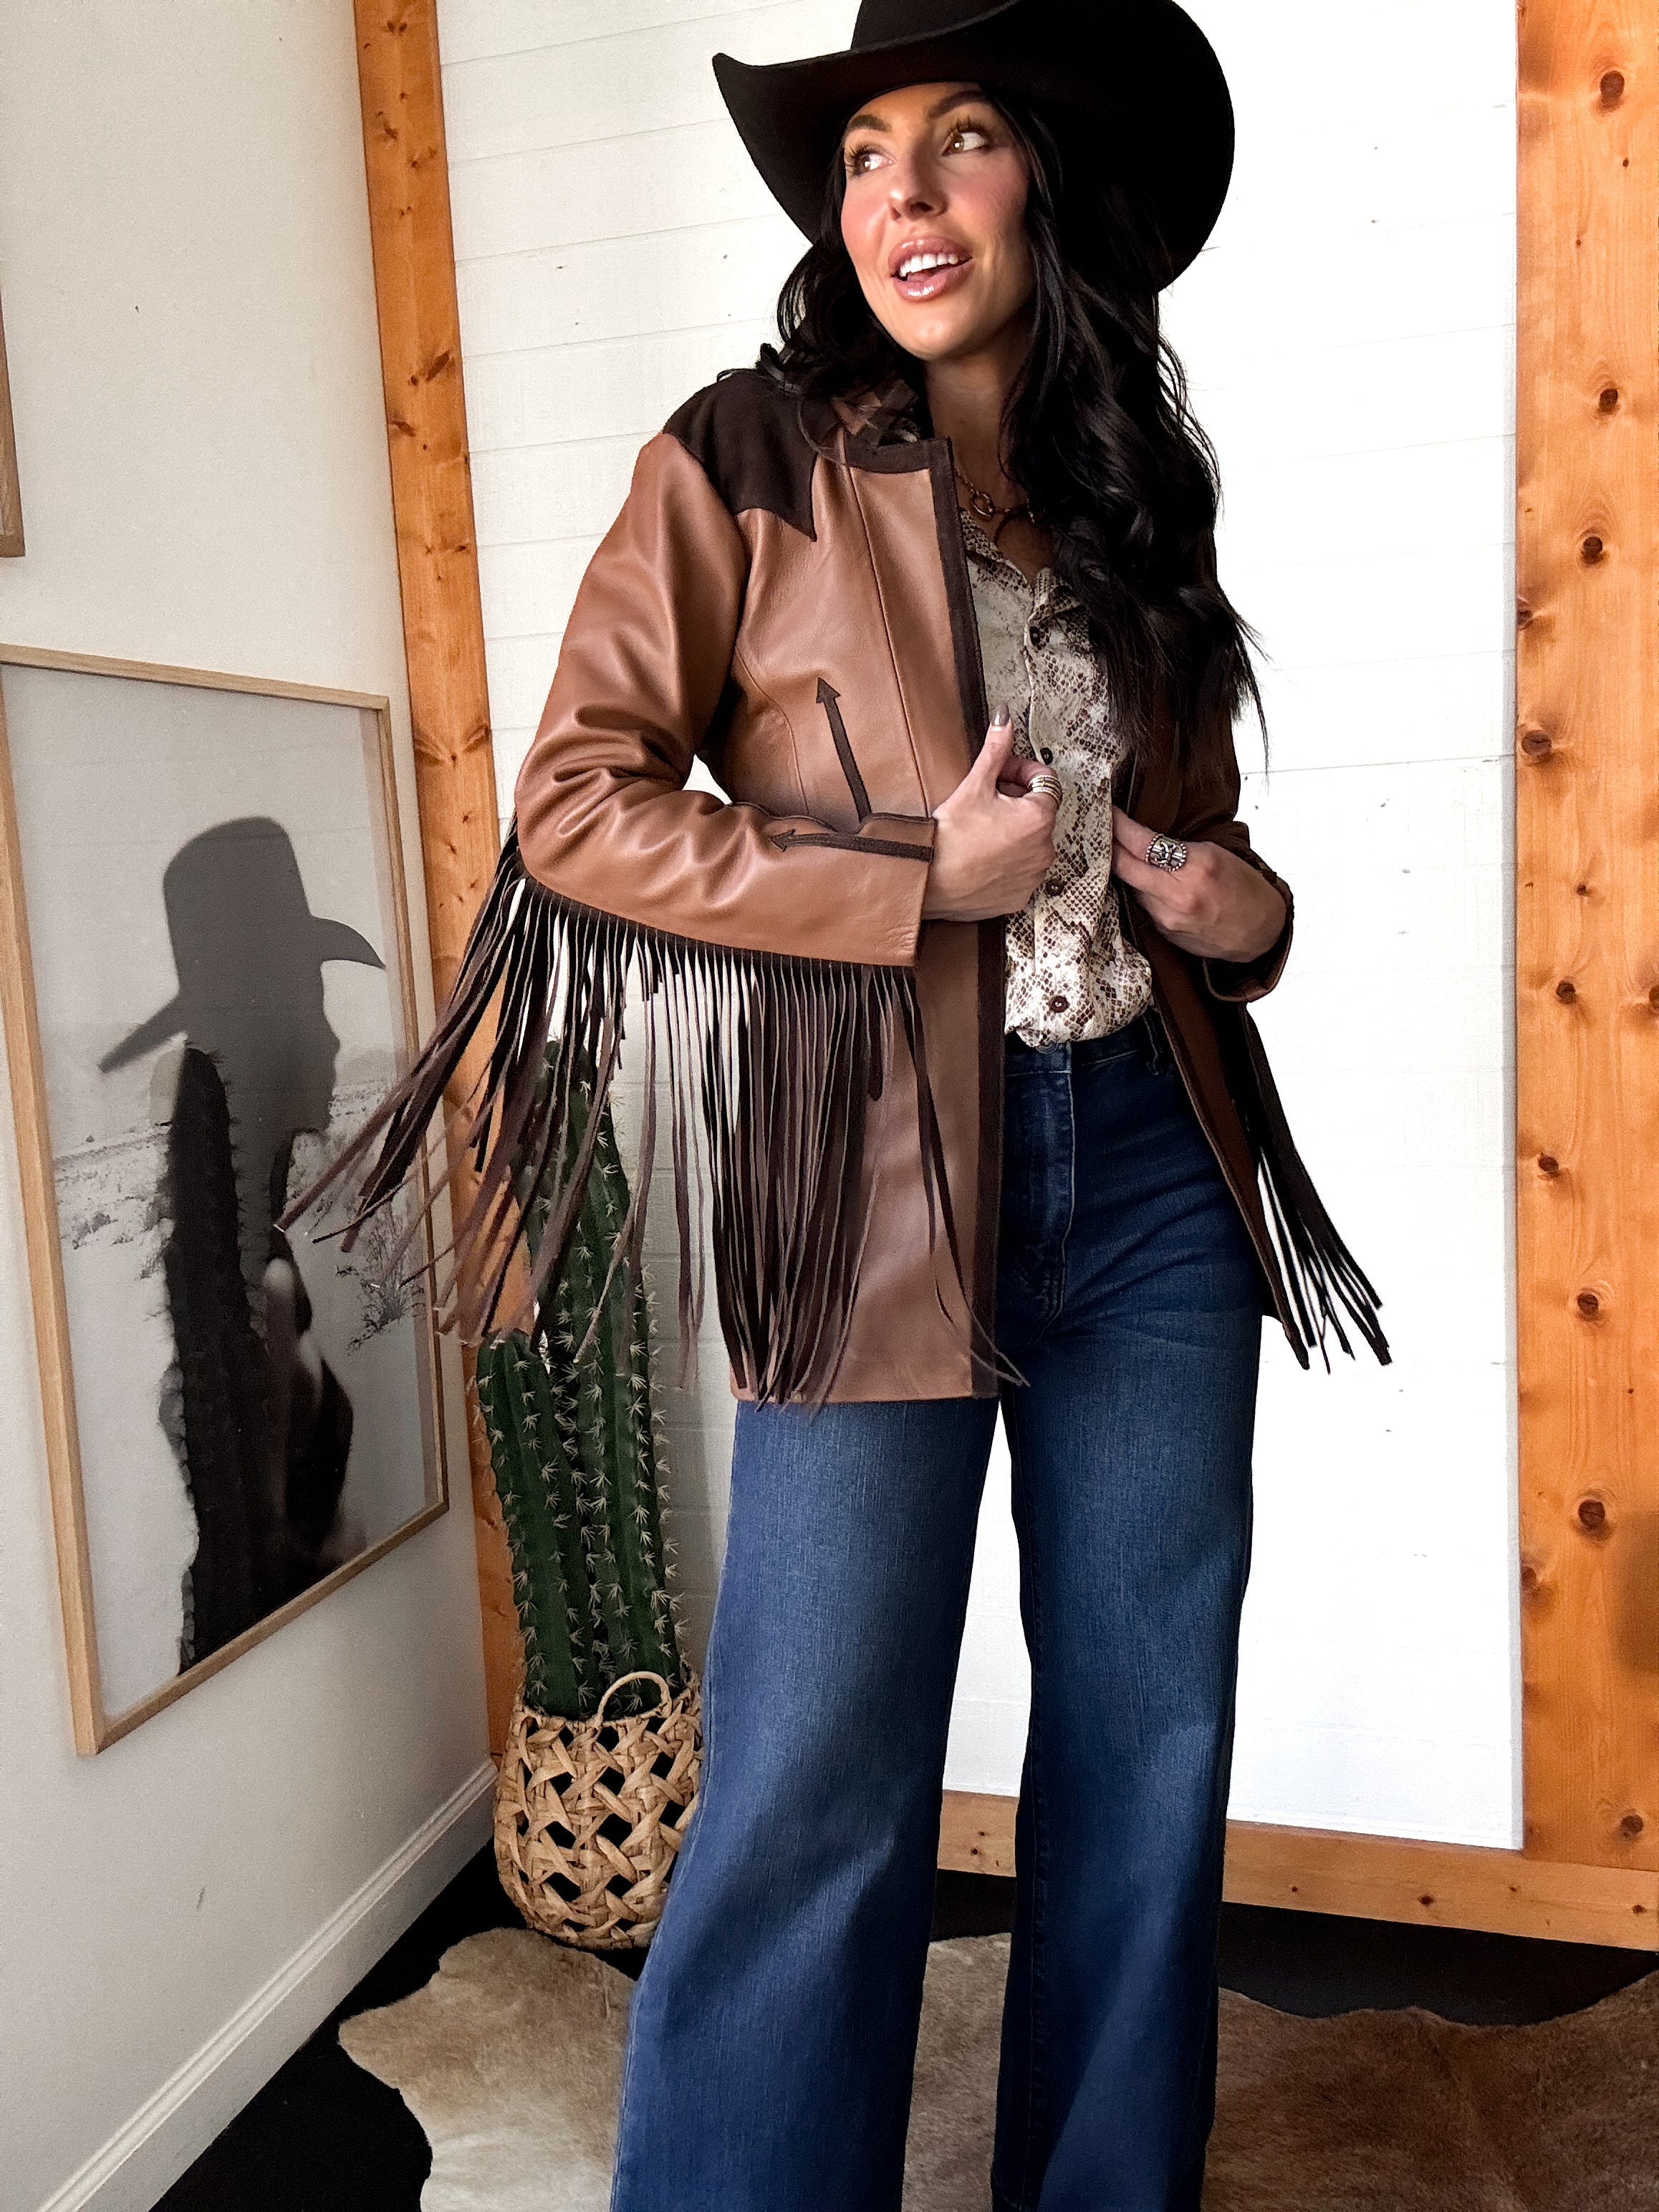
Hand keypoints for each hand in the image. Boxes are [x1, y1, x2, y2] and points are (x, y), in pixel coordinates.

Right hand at [923, 709, 1057, 921]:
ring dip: (1014, 832)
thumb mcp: (974, 785)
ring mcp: (1033, 876)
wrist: (926, 881)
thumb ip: (996, 750)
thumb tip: (1005, 719)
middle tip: (987, 800)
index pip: (1044, 781)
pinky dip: (1008, 861)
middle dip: (1016, 801)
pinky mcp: (1020, 897)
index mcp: (1038, 817)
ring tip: (982, 829)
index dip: (1021, 771)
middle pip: (1038, 812)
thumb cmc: (948, 837)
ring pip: (1031, 843)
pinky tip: (984, 855)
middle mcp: (1044, 849)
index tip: (1002, 774)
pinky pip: (1021, 871)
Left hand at [1111, 807, 1287, 962]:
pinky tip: (1148, 883)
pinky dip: (1142, 892)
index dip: (1120, 826)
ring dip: (1126, 871)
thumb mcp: (1215, 854)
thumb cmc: (1244, 888)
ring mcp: (1168, 917)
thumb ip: (1178, 848)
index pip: (1143, 843)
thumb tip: (1141, 840)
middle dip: (1109, 847)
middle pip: (1124, 867)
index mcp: (1196, 867)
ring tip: (1124, 855)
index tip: (1109, 814)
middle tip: (1102, 832)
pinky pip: (1142, 905)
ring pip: (1131, 887)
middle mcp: (1178, 895)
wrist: (1260, 931)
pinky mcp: (1164, 932)